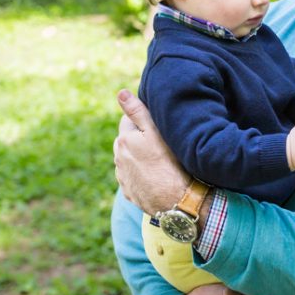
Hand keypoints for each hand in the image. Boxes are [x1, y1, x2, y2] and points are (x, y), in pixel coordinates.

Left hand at [113, 89, 187, 213]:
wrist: (175, 201)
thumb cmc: (169, 163)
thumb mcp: (155, 132)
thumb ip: (137, 111)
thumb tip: (120, 93)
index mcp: (124, 140)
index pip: (127, 120)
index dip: (142, 121)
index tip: (155, 126)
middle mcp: (118, 158)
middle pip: (126, 140)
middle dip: (137, 138)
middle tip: (158, 143)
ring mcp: (123, 177)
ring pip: (128, 159)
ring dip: (138, 156)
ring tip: (158, 160)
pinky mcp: (129, 192)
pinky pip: (132, 177)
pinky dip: (139, 174)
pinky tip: (154, 175)